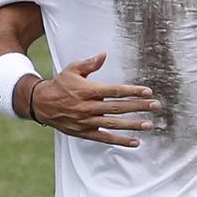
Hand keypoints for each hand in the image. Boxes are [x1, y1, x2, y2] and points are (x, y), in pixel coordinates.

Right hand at [29, 52, 158, 147]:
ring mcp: (87, 121)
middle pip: (118, 107)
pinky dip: (120, 141)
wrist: (40, 104)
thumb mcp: (73, 69)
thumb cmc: (60, 84)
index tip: (148, 91)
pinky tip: (135, 142)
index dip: (132, 91)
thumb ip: (90, 63)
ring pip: (114, 124)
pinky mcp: (84, 132)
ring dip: (133, 125)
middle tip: (156, 106)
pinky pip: (105, 138)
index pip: (114, 91)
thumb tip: (104, 54)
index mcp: (88, 90)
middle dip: (139, 106)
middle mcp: (88, 106)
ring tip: (149, 125)